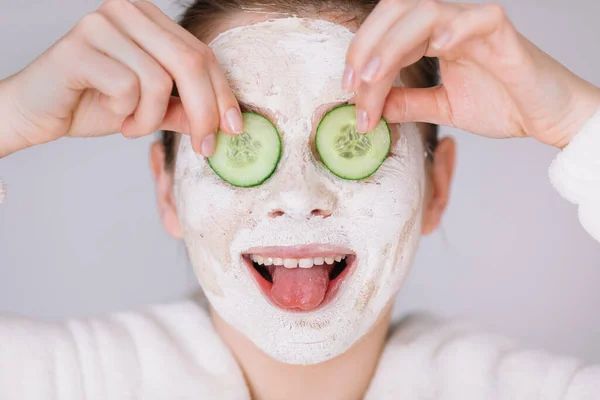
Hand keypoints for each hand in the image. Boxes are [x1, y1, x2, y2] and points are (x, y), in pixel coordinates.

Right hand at [0, 0, 241, 157]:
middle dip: (204, 112)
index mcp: (148, 18)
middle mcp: (126, 10)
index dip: (223, 93)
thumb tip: (228, 123)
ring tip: (133, 125)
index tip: (234, 129)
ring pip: (159, 80)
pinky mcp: (78, 47)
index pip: (202, 53)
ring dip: (152, 118)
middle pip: (189, 61)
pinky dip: (126, 113)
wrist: (37, 113)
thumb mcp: (152, 108)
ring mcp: (101, 24)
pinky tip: (111, 114)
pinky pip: (127, 87)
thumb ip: (186, 109)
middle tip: (204, 146)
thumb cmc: (94, 103)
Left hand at [345, 0, 599, 147]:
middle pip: (397, 12)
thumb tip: (373, 107)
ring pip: (427, 12)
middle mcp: (449, 26)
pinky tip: (438, 48)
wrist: (546, 117)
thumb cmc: (503, 104)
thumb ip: (409, 103)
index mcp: (432, 38)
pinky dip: (457, 28)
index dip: (361, 55)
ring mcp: (475, 25)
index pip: (387, 34)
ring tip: (373, 75)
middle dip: (366, 44)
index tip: (346, 88)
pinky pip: (479, 18)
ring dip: (393, 43)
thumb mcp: (443, 107)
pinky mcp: (503, 33)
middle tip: (350, 81)